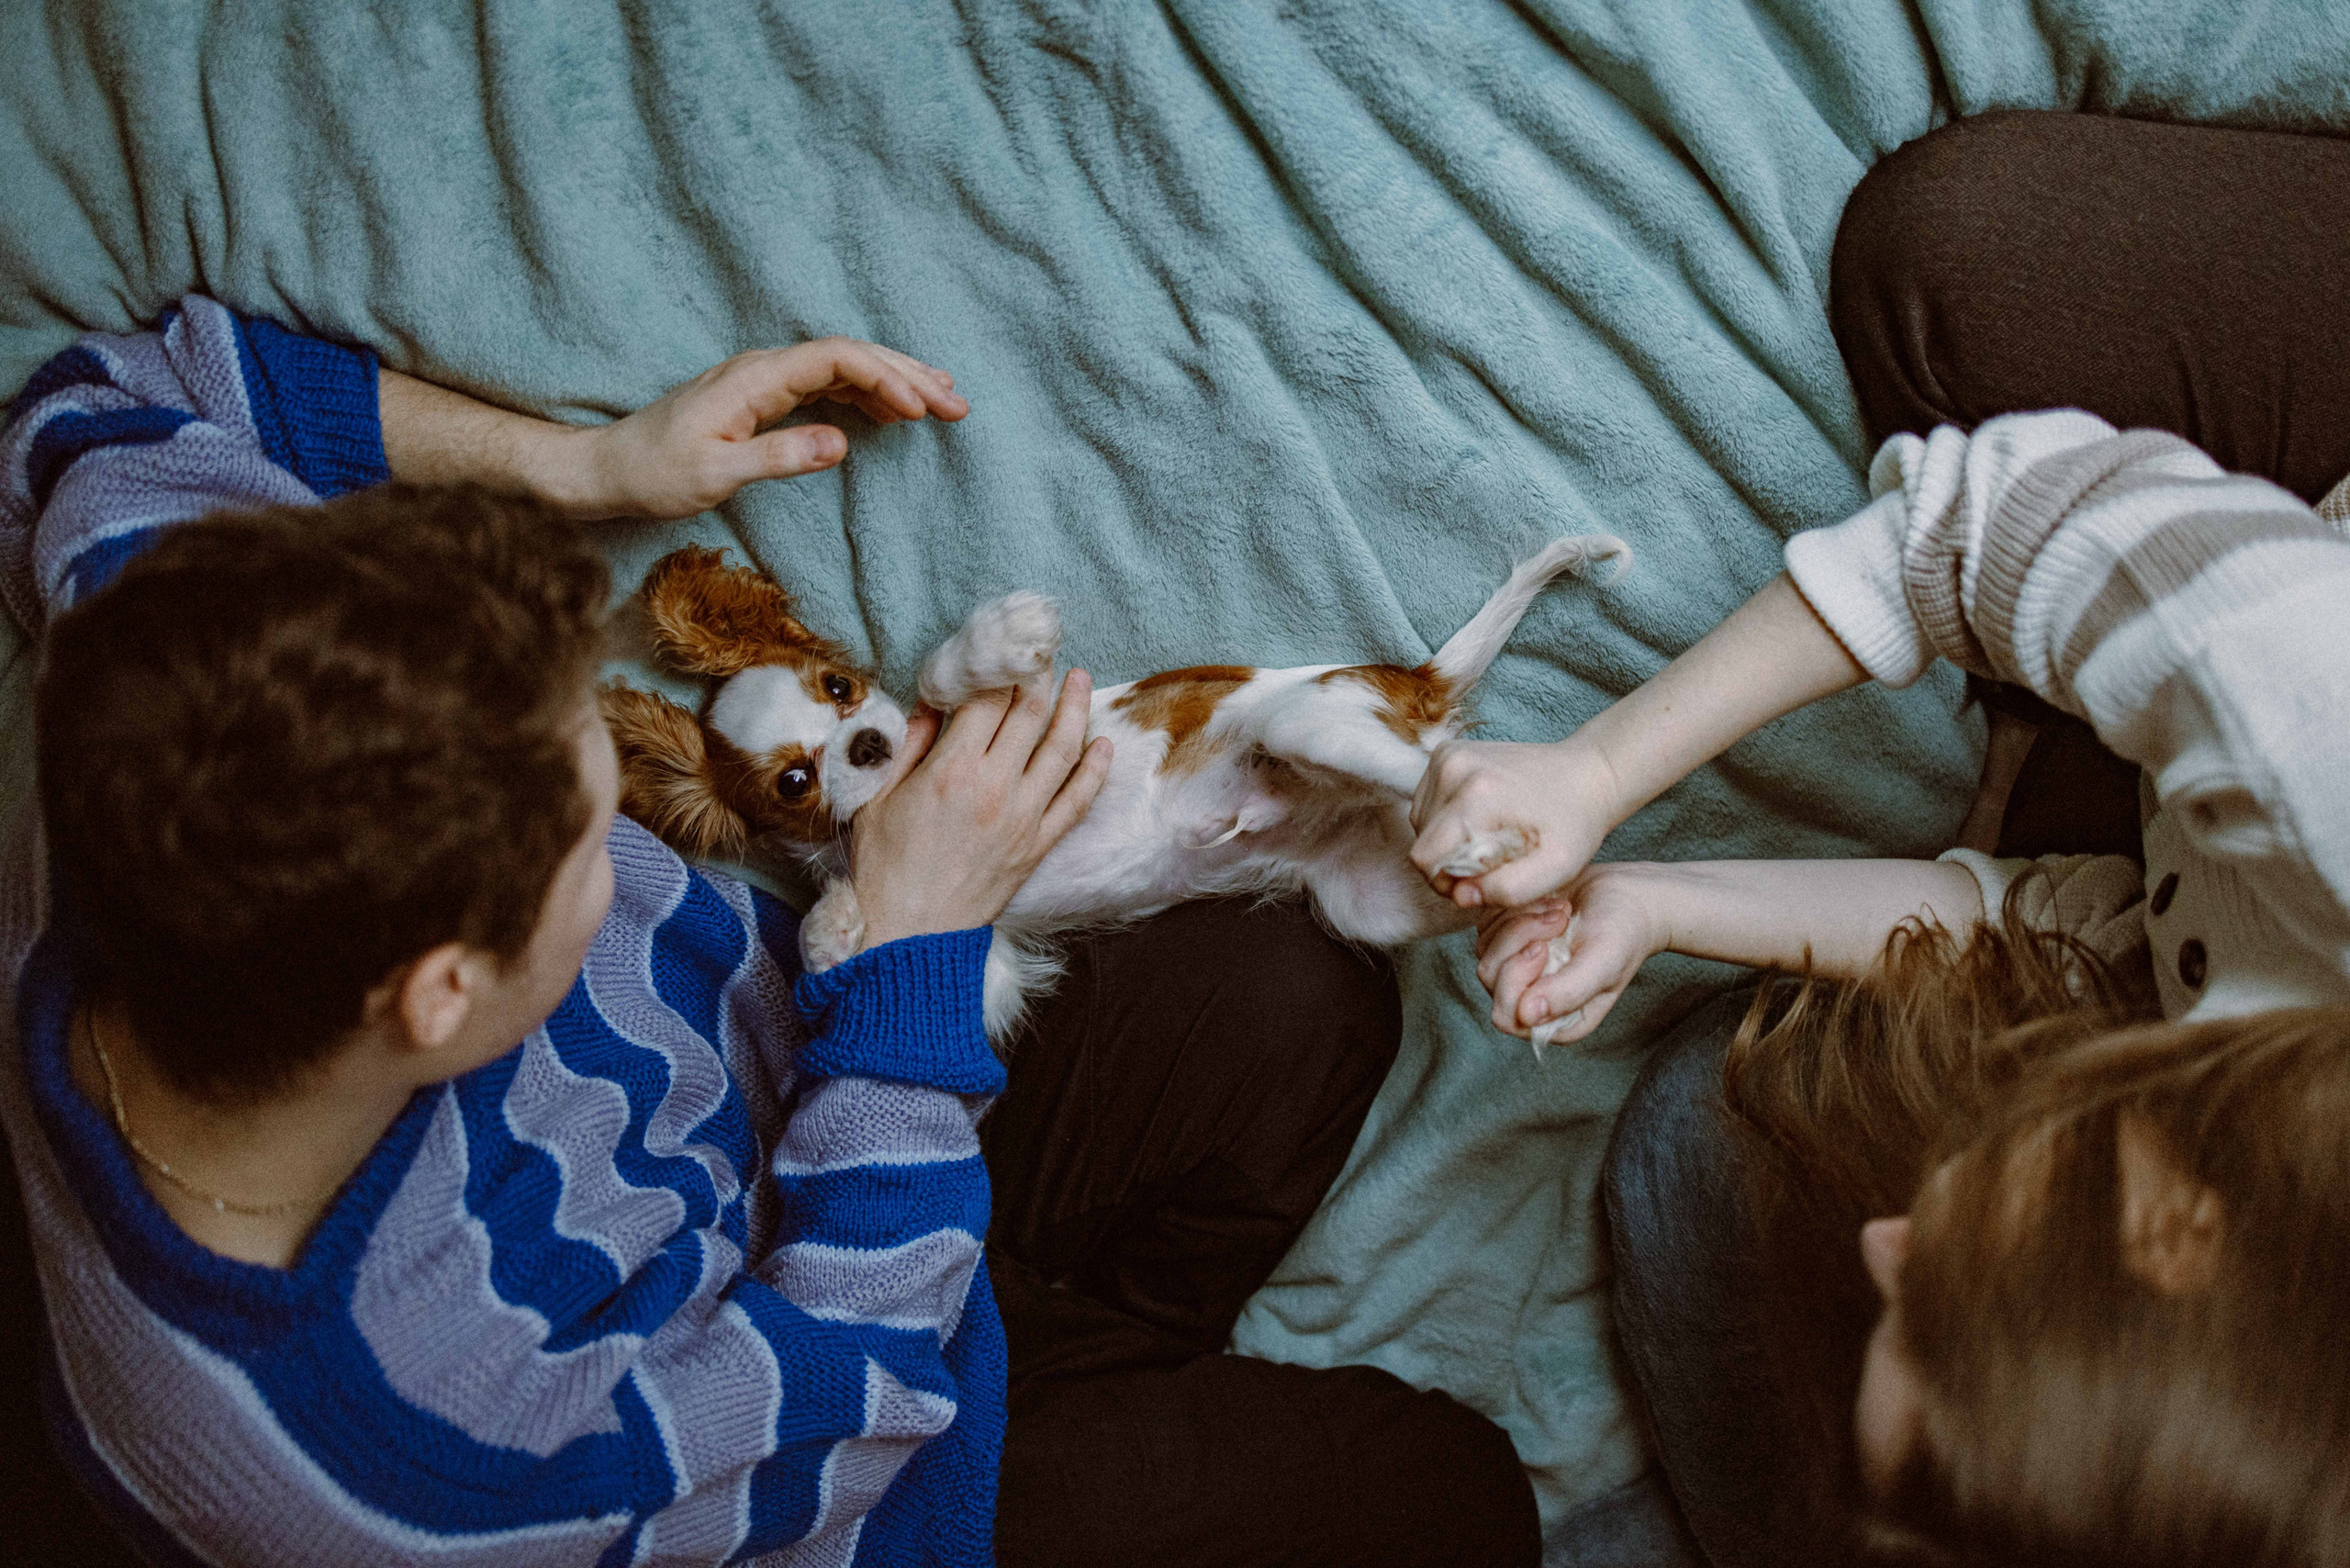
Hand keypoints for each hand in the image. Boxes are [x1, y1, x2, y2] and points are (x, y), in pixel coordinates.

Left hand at [569, 337, 969, 519]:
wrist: (606, 470)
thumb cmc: (653, 474)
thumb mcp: (713, 474)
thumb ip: (777, 456)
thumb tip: (841, 443)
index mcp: (754, 378)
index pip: (835, 359)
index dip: (884, 378)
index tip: (919, 411)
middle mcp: (763, 369)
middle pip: (850, 355)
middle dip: (907, 375)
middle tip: (958, 403)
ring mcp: (765, 381)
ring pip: (844, 367)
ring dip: (895, 381)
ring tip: (944, 402)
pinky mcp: (764, 399)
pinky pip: (828, 384)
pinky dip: (868, 394)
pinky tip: (894, 410)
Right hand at [847, 669, 1111, 947]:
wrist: (908, 934)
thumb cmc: (884, 867)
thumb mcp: (878, 796)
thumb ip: (909, 745)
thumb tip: (934, 704)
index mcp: (951, 770)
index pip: (987, 700)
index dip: (997, 668)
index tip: (1002, 650)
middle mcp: (995, 787)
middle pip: (1030, 715)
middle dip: (1040, 676)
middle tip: (1044, 652)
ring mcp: (1023, 817)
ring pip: (1062, 749)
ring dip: (1076, 709)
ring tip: (1080, 679)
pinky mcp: (1038, 845)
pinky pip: (1077, 801)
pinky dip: (1095, 771)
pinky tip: (1102, 746)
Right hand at [1410, 735, 1622, 908]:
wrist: (1587, 774)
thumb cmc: (1574, 825)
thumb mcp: (1556, 869)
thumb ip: (1509, 891)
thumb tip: (1463, 894)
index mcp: (1478, 795)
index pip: (1425, 857)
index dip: (1446, 882)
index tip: (1480, 882)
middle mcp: (1454, 767)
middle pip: (1421, 840)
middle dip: (1449, 862)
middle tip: (1490, 864)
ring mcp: (1448, 755)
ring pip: (1420, 821)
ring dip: (1447, 841)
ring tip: (1487, 841)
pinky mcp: (1447, 752)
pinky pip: (1427, 801)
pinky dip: (1447, 820)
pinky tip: (1480, 821)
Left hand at [1476, 864, 1666, 1044]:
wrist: (1627, 896)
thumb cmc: (1622, 933)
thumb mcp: (1603, 964)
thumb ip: (1568, 993)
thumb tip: (1528, 1015)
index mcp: (1555, 1021)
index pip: (1507, 1016)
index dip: (1516, 979)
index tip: (1545, 946)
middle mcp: (1530, 999)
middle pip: (1490, 978)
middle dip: (1521, 940)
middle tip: (1560, 919)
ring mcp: (1515, 968)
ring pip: (1487, 949)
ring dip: (1522, 921)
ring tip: (1561, 910)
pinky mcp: (1507, 938)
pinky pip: (1488, 925)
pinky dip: (1515, 908)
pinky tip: (1550, 903)